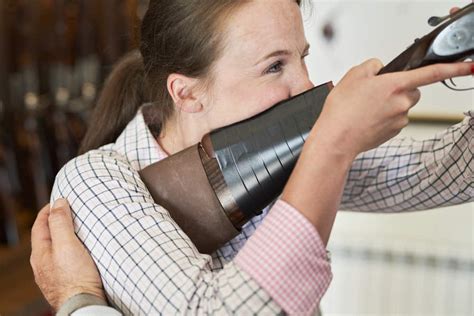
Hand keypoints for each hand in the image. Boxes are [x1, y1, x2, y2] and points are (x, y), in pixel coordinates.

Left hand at [30, 199, 104, 310]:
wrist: (83, 304)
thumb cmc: (75, 277)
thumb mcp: (67, 244)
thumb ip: (61, 223)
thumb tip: (58, 203)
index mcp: (40, 254)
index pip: (39, 226)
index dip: (48, 211)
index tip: (58, 201)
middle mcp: (43, 265)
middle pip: (45, 238)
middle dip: (54, 223)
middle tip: (66, 213)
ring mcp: (52, 275)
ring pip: (54, 250)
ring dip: (61, 238)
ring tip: (74, 230)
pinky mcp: (65, 282)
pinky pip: (62, 261)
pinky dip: (68, 251)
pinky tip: (78, 254)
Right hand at [314, 59, 472, 158]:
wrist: (336, 138)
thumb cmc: (342, 110)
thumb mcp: (352, 76)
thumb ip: (372, 66)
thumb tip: (380, 69)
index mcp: (395, 84)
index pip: (432, 73)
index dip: (454, 68)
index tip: (469, 66)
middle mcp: (402, 103)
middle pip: (412, 90)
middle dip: (399, 89)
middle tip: (375, 93)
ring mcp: (400, 119)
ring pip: (401, 106)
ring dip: (389, 104)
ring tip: (364, 109)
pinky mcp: (394, 132)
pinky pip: (394, 120)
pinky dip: (383, 118)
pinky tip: (366, 119)